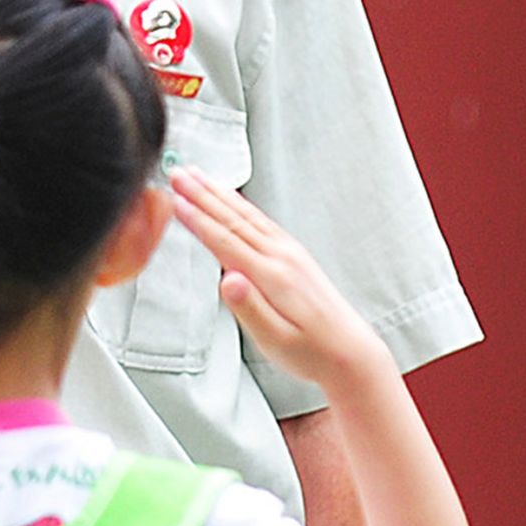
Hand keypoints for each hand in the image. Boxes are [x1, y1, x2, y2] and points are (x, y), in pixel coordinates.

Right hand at [169, 167, 385, 397]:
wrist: (351, 352)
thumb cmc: (311, 353)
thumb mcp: (275, 340)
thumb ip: (248, 308)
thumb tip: (226, 279)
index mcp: (272, 276)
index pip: (225, 241)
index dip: (197, 219)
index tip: (174, 199)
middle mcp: (282, 257)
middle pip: (234, 219)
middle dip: (202, 194)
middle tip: (177, 173)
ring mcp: (290, 253)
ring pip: (247, 215)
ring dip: (219, 193)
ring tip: (196, 176)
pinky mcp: (295, 255)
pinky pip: (261, 221)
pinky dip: (240, 204)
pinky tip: (231, 198)